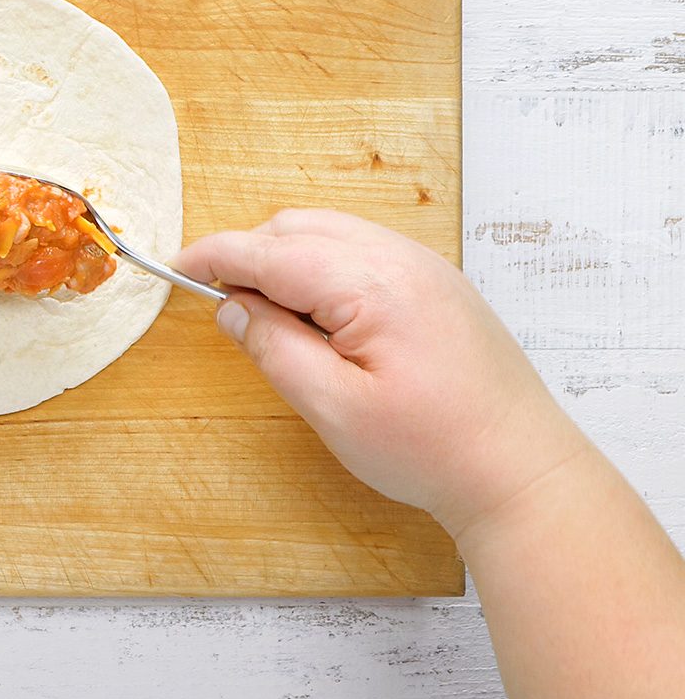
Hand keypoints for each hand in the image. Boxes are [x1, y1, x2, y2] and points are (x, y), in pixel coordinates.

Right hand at [174, 209, 586, 536]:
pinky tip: (318, 314)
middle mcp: (400, 259)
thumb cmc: (433, 449)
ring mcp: (424, 267)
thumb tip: (231, 309)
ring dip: (286, 257)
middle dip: (249, 254)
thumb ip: (274, 349)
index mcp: (372, 284)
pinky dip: (323, 265)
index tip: (175, 267)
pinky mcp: (437, 284)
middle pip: (298, 227)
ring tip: (269, 314)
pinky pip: (362, 249)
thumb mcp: (334, 409)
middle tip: (223, 305)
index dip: (215, 256)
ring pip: (330, 232)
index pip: (271, 251)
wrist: (522, 471)